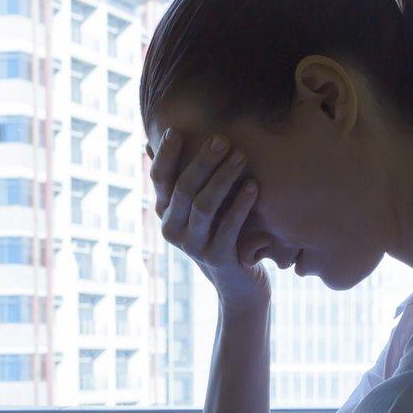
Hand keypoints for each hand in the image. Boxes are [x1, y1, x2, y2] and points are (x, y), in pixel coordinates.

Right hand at [150, 128, 268, 309]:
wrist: (238, 282)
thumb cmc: (221, 232)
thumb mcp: (200, 207)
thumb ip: (187, 178)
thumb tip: (158, 140)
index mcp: (165, 213)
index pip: (159, 178)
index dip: (166, 154)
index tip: (178, 129)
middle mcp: (172, 230)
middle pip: (183, 188)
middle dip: (203, 160)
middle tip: (223, 138)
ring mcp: (193, 246)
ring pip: (204, 206)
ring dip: (223, 178)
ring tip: (241, 156)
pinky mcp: (216, 258)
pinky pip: (228, 227)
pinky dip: (241, 204)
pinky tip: (254, 186)